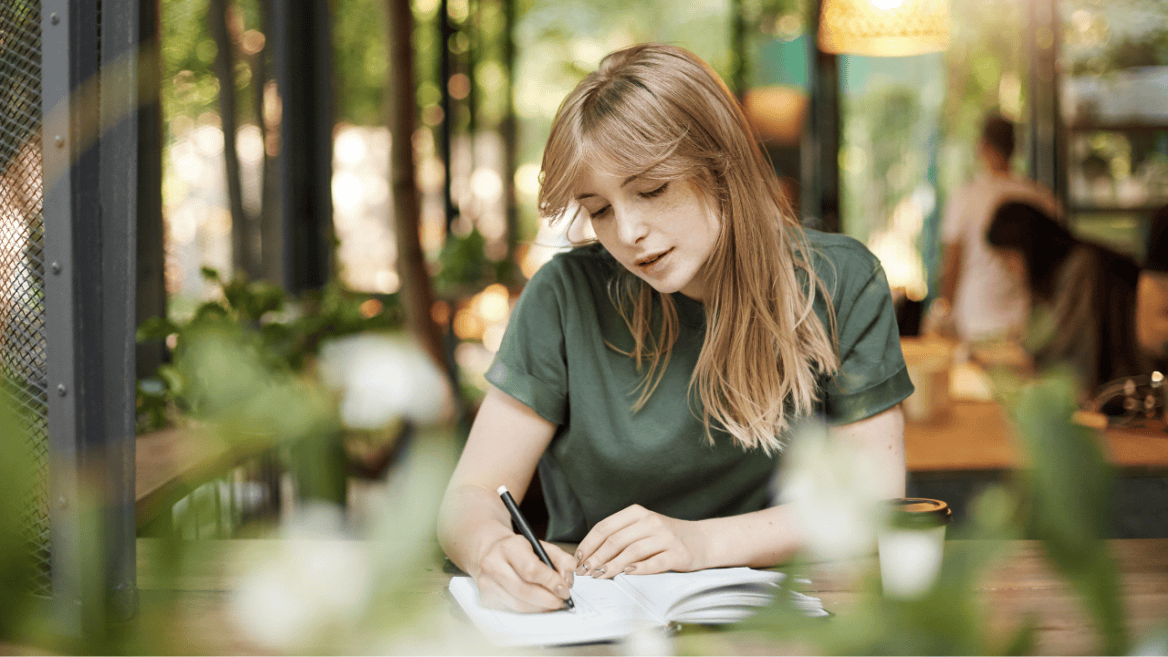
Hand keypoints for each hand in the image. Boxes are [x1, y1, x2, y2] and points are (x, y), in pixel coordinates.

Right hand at [474, 533, 575, 612]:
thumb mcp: (543, 546)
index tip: (565, 589)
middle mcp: (493, 564)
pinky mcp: (486, 596)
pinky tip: (538, 603)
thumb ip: (562, 560)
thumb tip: (568, 580)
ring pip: (519, 604)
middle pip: (524, 591)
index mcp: (509, 547)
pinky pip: (513, 608)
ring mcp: (487, 582)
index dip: (551, 582)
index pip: (531, 570)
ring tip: (553, 602)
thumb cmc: (519, 549)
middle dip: (548, 599)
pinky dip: (530, 609)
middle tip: (562, 600)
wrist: (492, 551)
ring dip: (540, 607)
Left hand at [574, 504, 709, 578]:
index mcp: (638, 513)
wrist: (702, 540)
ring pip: (632, 552)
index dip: (589, 544)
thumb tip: (590, 554)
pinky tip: (628, 573)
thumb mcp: (643, 528)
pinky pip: (655, 562)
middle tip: (585, 572)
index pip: (605, 527)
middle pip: (616, 540)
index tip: (578, 558)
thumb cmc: (667, 537)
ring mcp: (666, 537)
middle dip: (596, 558)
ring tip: (600, 576)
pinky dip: (639, 569)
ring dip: (612, 566)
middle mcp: (651, 522)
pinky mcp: (678, 553)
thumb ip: (621, 536)